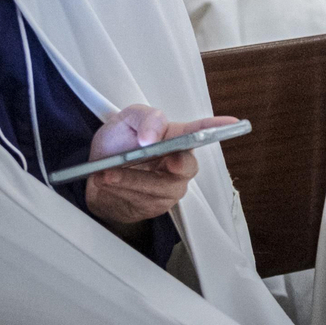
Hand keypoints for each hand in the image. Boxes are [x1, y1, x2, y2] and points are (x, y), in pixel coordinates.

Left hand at [84, 105, 235, 226]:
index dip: (219, 128)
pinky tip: (107, 183)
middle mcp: (178, 163)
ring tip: (107, 173)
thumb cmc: (116, 145)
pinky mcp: (156, 206)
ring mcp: (170, 187)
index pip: (202, 131)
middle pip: (187, 167)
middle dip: (173, 165)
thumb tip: (154, 136)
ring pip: (160, 187)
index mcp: (177, 138)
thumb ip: (146, 118)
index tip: (232, 124)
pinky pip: (144, 201)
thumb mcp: (125, 120)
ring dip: (131, 180)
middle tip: (159, 158)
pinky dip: (123, 191)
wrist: (93, 176)